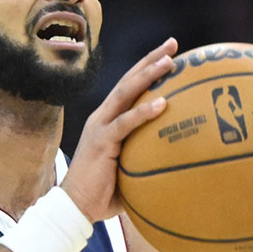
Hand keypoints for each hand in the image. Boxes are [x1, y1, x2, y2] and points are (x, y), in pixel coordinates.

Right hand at [61, 38, 178, 221]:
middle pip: (129, 80)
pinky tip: (163, 103)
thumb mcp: (129, 171)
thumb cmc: (103, 193)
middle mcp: (103, 117)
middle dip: (151, 60)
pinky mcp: (102, 142)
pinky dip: (144, 112)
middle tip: (173, 44)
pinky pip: (125, 123)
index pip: (129, 88)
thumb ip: (147, 160)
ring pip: (126, 93)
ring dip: (148, 75)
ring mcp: (101, 127)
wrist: (74, 207)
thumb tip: (178, 164)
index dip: (147, 69)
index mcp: (108, 121)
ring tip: (169, 62)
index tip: (170, 54)